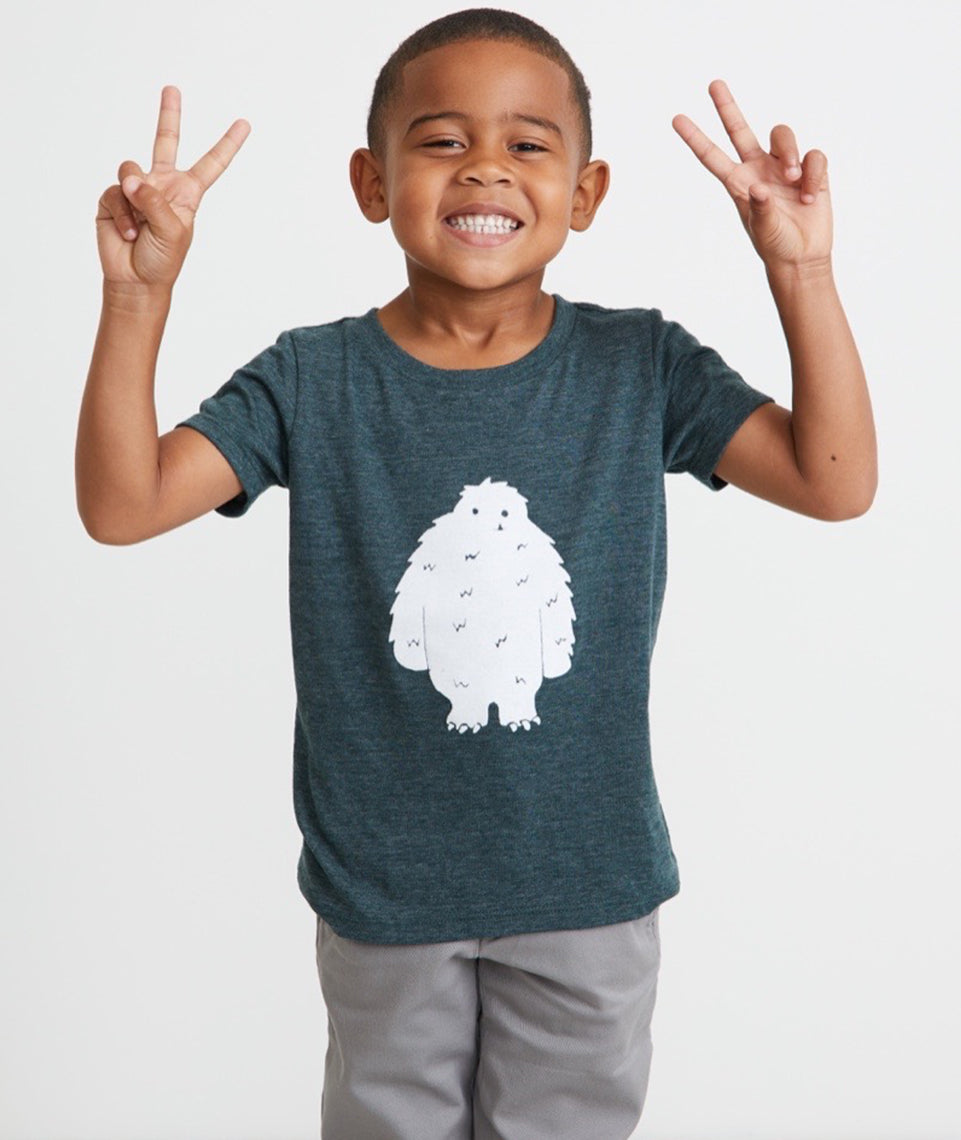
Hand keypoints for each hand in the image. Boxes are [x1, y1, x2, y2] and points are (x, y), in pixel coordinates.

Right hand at [96, 86, 249, 290]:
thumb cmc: (162, 260)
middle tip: (172, 89)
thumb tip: (131, 178)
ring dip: (134, 201)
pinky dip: (121, 214)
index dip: (227, 144)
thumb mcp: (173, 231)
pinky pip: (115, 192)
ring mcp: (137, 189)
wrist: (134, 280)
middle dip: (168, 115)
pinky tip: (127, 232)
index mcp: (187, 193)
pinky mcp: (114, 197)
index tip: (245, 124)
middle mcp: (162, 185)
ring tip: (139, 227)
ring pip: (131, 170)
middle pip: (166, 142)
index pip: (211, 164)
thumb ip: (155, 200)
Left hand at [672, 80, 830, 272]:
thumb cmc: (776, 244)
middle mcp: (758, 168)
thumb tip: (760, 188)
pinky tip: (810, 197)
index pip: (712, 156)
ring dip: (788, 155)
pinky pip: (813, 156)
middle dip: (727, 108)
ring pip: (783, 135)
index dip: (695, 138)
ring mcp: (783, 166)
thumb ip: (761, 208)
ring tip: (792, 182)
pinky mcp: (810, 169)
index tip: (676, 119)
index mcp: (738, 182)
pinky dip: (813, 175)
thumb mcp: (763, 229)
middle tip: (713, 84)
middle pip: (740, 130)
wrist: (803, 257)